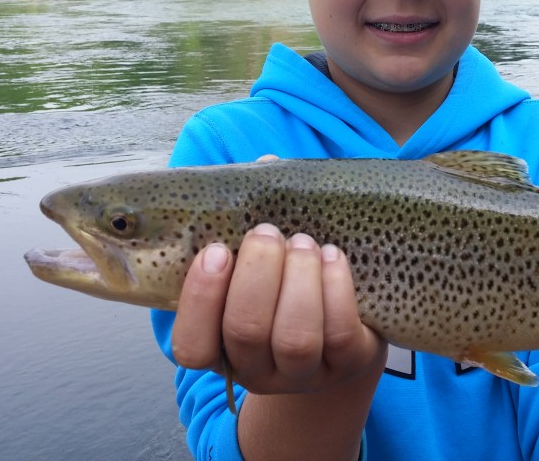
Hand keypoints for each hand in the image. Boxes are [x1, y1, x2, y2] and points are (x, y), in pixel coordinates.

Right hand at [171, 224, 386, 397]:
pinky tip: (333, 256)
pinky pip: (340, 333)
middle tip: (267, 233)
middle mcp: (256, 368)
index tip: (217, 249)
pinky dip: (336, 287)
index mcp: (219, 343)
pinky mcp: (348, 365)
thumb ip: (248, 213)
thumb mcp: (259, 254)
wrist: (343, 326)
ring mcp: (303, 373)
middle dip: (258, 271)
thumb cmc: (286, 278)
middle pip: (245, 332)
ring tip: (304, 243)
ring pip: (295, 338)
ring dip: (299, 278)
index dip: (200, 297)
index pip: (191, 346)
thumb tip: (265, 166)